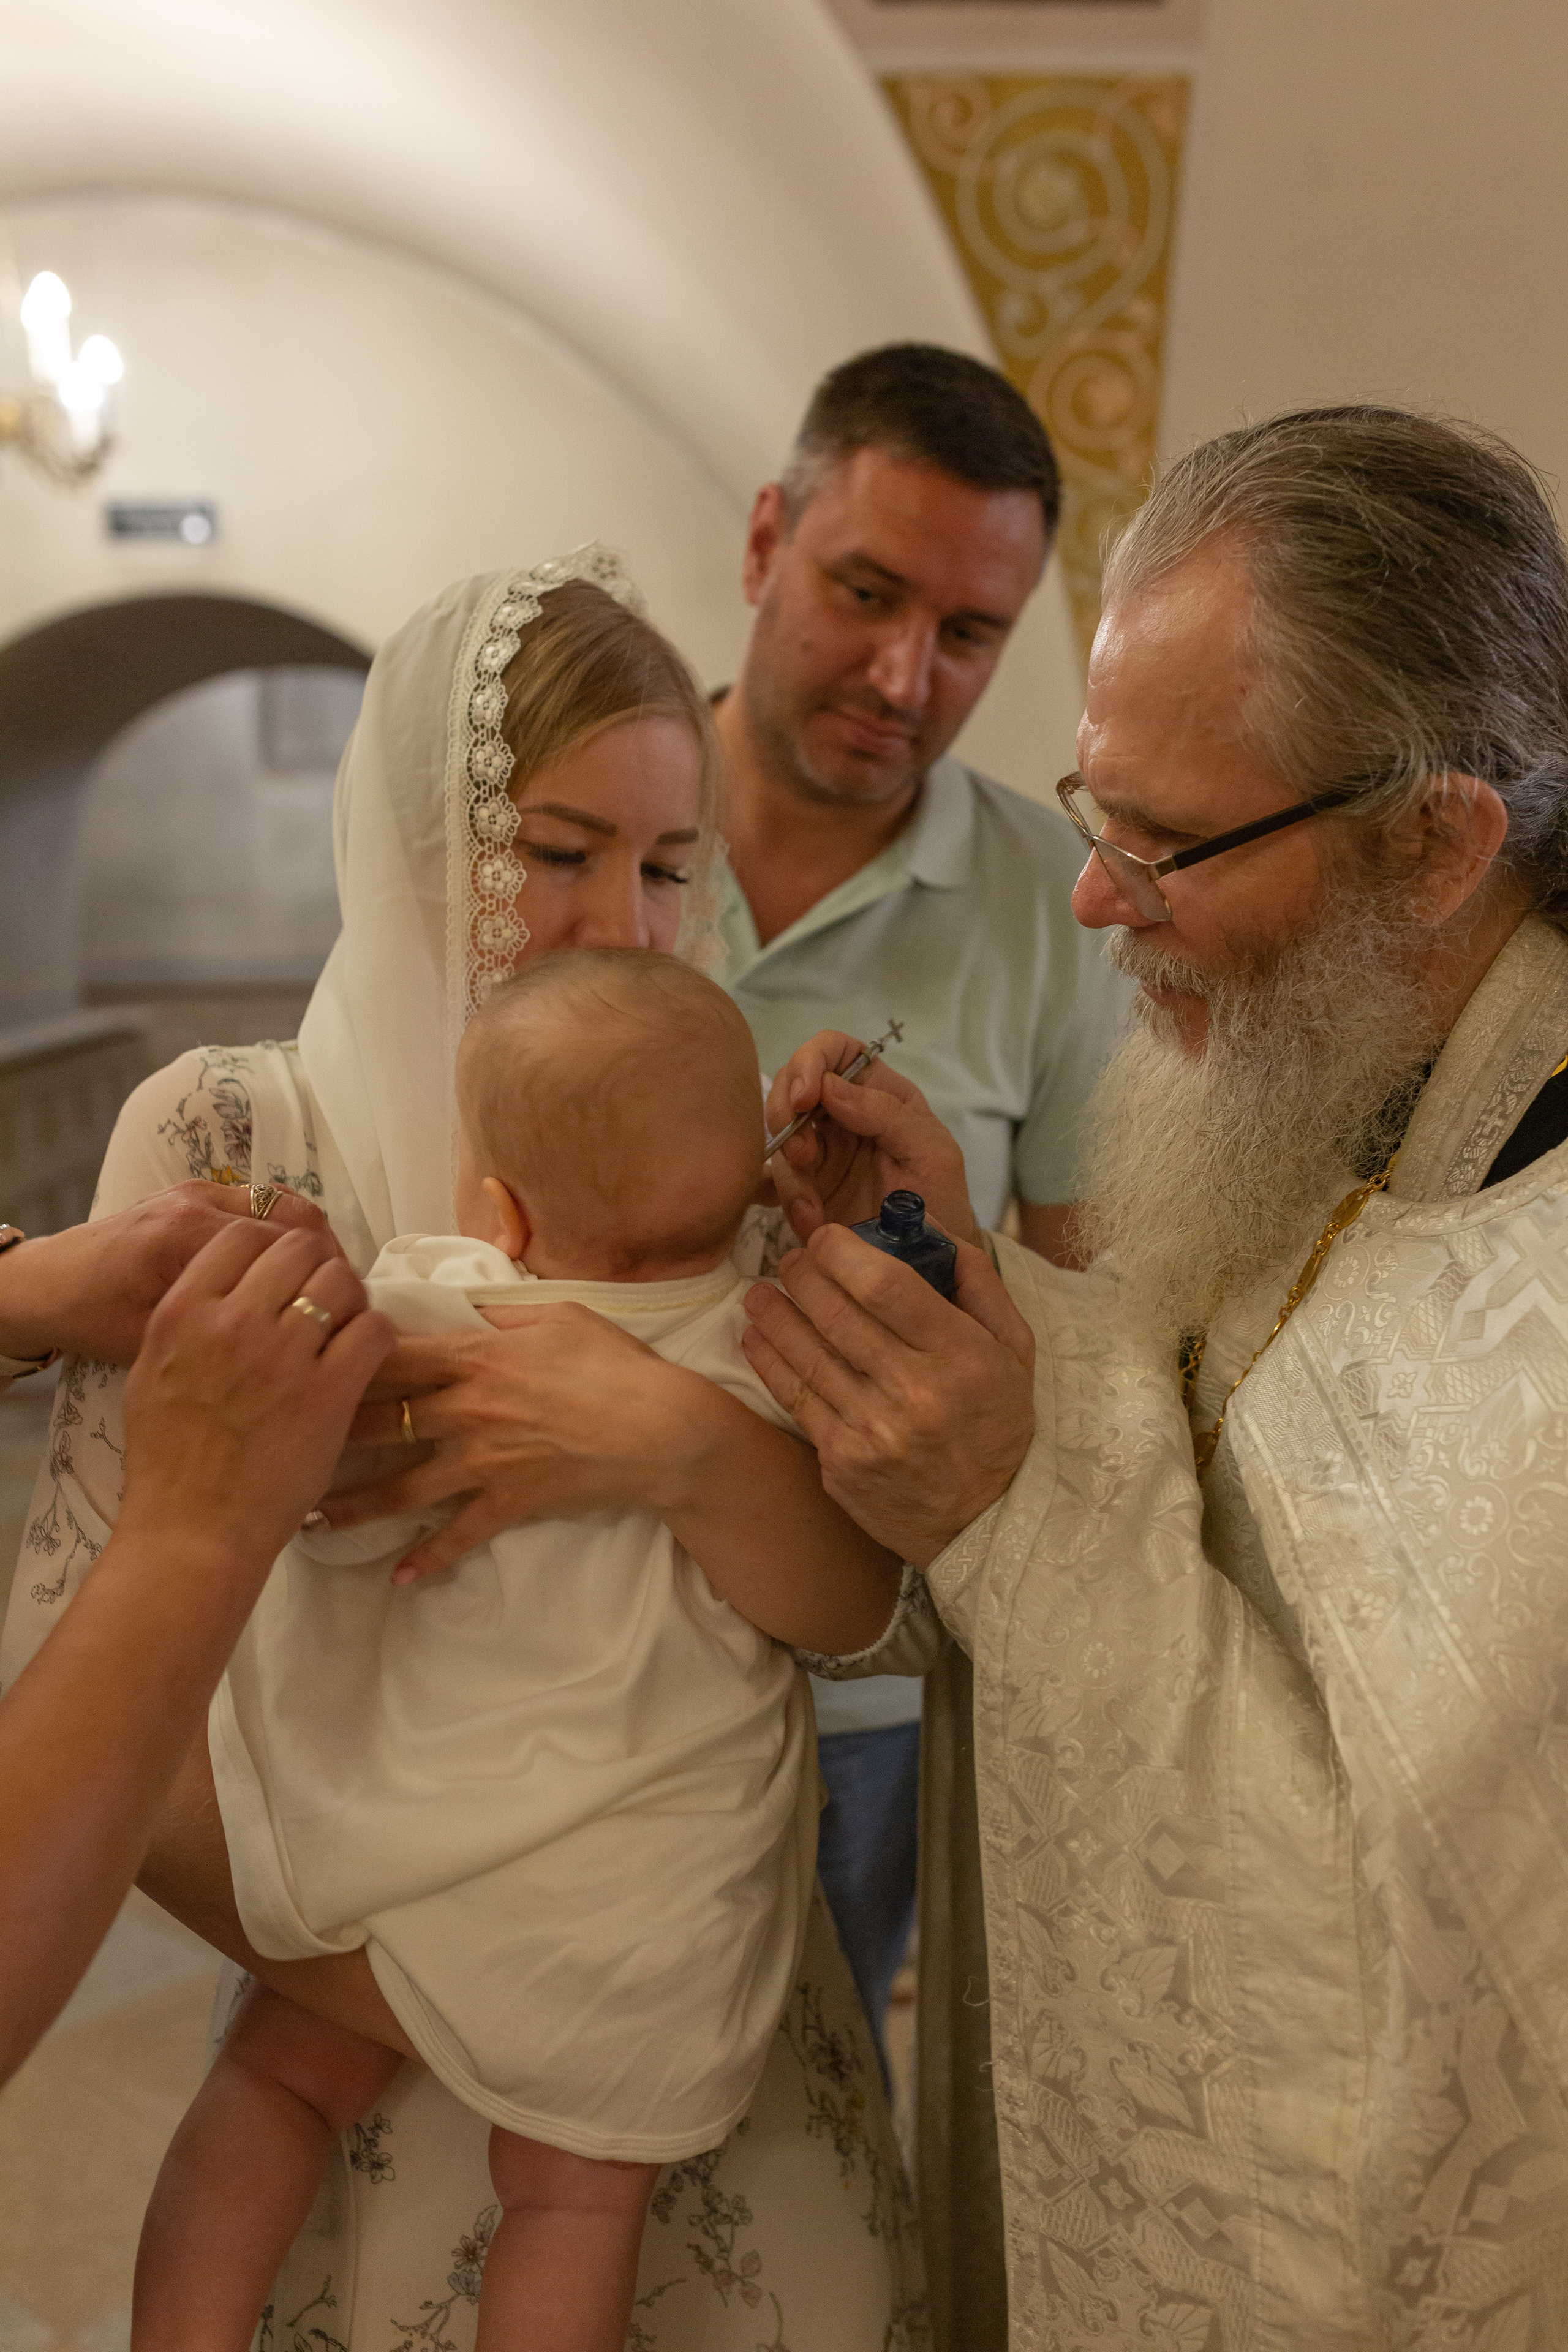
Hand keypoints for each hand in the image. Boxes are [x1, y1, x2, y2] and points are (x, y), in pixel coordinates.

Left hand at [0, 1182, 343, 1365]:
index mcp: (187, 1237)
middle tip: (348, 1303)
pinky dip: (285, 1229)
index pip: (285, 1247)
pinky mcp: (193, 1193)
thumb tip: (291, 1350)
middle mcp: (197, 1202)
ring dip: (312, 1239)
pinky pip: (259, 1202)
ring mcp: (197, 1192)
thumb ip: (221, 1334)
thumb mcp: (156, 1339)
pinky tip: (293, 1268)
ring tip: (328, 1283)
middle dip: (329, 1259)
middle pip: (294, 1219)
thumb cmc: (95, 1319)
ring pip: (283, 1203)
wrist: (46, 1283)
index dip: (325, 1282)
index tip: (346, 1318)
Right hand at [118, 1223, 392, 1573]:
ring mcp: (283, 1356)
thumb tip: (225, 1285)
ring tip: (345, 1325)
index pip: (242, 1236)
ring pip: (341, 1281)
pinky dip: (377, 1333)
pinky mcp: (328, 1393)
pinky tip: (365, 1353)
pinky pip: (373, 1329)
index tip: (284, 1272)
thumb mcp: (151, 1374)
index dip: (272, 1247)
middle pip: (297, 1249)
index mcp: (184, 1313)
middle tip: (322, 1296)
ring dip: (350, 1297)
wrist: (192, 1531)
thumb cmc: (167, 1461)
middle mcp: (232, 1323)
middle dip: (316, 1266)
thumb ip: (187, 1320)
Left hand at [318, 1303, 730, 1582]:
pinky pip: (459, 1535)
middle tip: (275, 1443)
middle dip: (323, 1432)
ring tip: (308, 1521)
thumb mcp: (561, 1318)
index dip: (340, 1356)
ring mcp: (486, 1460)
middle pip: (380, 1420)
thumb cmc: (618, 1365)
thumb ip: (504, 1315)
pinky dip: (429, 1559)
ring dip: (353, 1506)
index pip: (392, 1355)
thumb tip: (469, 1308)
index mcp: (477, 1357)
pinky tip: (399, 1578)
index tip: (298, 1361)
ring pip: (402, 1486)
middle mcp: (468, 1410)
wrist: (664, 1431)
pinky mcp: (509, 1501)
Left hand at [740, 1225, 1034, 1565]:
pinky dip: (768, 1359)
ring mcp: (872, 1430)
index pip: (885, 1284)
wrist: (984, 1523)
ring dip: (774, 1312)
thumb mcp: (1014, 1348)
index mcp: (960, 1355)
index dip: (842, 1250)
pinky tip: (756, 1335)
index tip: (827, 1237)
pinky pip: (793, 1398)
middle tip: (793, 1259)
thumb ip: (977, 1281)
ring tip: (761, 1291)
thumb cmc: (996, 1423)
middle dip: (802, 1273)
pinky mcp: (841, 1462)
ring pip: (805, 1353)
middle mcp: (914, 1392)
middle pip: (835, 1312)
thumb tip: (928, 1226)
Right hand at [765, 1032, 978, 1244]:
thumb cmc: (942, 1201)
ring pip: (778, 1138)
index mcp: (877, 1092)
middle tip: (800, 1156)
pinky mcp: (803, 1188)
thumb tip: (830, 1087)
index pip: (834, 1050)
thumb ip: (888, 1114)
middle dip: (786, 1116)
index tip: (805, 1097)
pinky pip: (772, 1183)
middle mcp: (841, 1114)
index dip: (812, 1062)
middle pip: (791, 1087)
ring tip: (813, 1213)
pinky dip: (782, 1201)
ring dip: (789, 1174)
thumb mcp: (932, 1152)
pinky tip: (807, 1224)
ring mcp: (818, 1151)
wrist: (929, 1265)